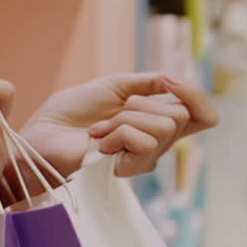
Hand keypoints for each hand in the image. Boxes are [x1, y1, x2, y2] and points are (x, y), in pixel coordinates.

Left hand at [22, 73, 218, 177]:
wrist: (44, 132)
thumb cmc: (72, 112)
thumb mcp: (114, 86)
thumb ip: (148, 82)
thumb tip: (176, 78)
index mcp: (156, 121)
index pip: (202, 116)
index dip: (196, 96)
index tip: (169, 82)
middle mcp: (157, 143)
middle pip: (179, 115)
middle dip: (139, 105)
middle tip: (110, 115)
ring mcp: (146, 158)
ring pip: (163, 126)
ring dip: (124, 120)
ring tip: (100, 130)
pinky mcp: (131, 168)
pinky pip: (144, 141)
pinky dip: (117, 133)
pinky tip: (99, 142)